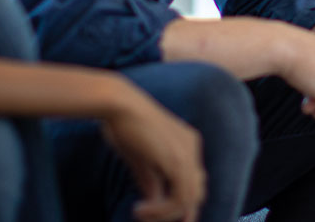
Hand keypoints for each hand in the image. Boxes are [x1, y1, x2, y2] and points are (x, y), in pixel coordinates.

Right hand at [101, 87, 205, 221]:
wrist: (118, 104)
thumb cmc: (123, 125)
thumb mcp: (140, 158)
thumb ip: (151, 180)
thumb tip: (154, 202)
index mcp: (186, 143)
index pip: (194, 182)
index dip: (181, 203)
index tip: (156, 215)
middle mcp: (192, 148)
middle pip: (196, 193)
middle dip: (177, 213)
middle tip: (149, 219)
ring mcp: (187, 154)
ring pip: (188, 200)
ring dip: (164, 215)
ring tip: (140, 214)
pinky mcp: (177, 161)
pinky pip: (179, 199)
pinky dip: (161, 211)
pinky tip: (139, 210)